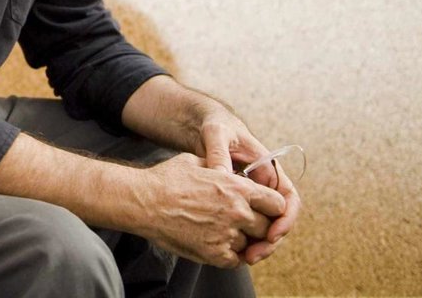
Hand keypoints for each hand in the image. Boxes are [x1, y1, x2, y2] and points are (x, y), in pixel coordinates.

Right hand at [132, 153, 285, 268]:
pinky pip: (235, 261)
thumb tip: (231, 172)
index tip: (263, 209)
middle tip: (241, 223)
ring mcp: (227, 235)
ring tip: (222, 231)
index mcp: (238, 187)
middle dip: (258, 225)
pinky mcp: (214, 254)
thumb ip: (222, 169)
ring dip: (241, 240)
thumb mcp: (198, 161)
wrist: (143, 201)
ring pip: (250, 245)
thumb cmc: (167, 178)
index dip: (272, 207)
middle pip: (267, 227)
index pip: (278, 204)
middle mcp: (237, 212)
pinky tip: (216, 244)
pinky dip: (229, 255)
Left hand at [197, 108, 302, 264]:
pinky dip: (244, 237)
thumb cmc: (215, 126)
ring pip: (265, 224)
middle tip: (255, 254)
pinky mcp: (239, 201)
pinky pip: (247, 223)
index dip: (284, 218)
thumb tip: (222, 176)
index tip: (272, 233)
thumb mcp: (216, 133)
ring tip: (246, 258)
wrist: (204, 127)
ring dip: (259, 243)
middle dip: (272, 239)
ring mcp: (252, 194)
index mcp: (268, 167)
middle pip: (279, 217)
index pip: (287, 197)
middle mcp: (264, 183)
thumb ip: (219, 152)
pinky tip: (233, 249)